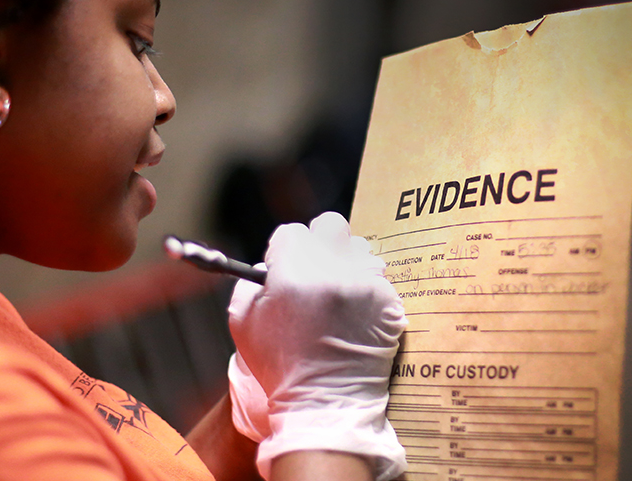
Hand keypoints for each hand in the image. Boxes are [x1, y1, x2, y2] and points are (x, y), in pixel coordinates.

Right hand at [227, 212, 407, 480]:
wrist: (325, 404)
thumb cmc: (280, 366)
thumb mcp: (243, 321)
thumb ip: (251, 282)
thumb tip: (270, 263)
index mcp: (293, 272)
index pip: (292, 231)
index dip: (286, 250)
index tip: (287, 267)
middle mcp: (332, 271)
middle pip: (331, 226)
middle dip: (321, 242)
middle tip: (316, 269)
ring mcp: (365, 285)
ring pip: (359, 249)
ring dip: (348, 264)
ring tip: (338, 295)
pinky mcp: (389, 301)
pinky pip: (378, 277)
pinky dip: (367, 290)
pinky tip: (355, 314)